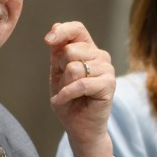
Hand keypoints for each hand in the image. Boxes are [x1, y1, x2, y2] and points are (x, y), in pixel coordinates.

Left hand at [46, 21, 119, 156]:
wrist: (79, 127)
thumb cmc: (69, 101)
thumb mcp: (57, 73)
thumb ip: (57, 53)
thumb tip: (54, 30)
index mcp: (88, 50)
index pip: (78, 29)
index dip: (62, 31)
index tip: (48, 40)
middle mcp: (100, 57)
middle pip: (72, 50)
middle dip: (60, 69)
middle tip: (64, 84)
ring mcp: (107, 70)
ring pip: (75, 67)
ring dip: (64, 84)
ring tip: (68, 94)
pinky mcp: (109, 85)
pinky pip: (81, 83)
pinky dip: (67, 94)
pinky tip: (64, 100)